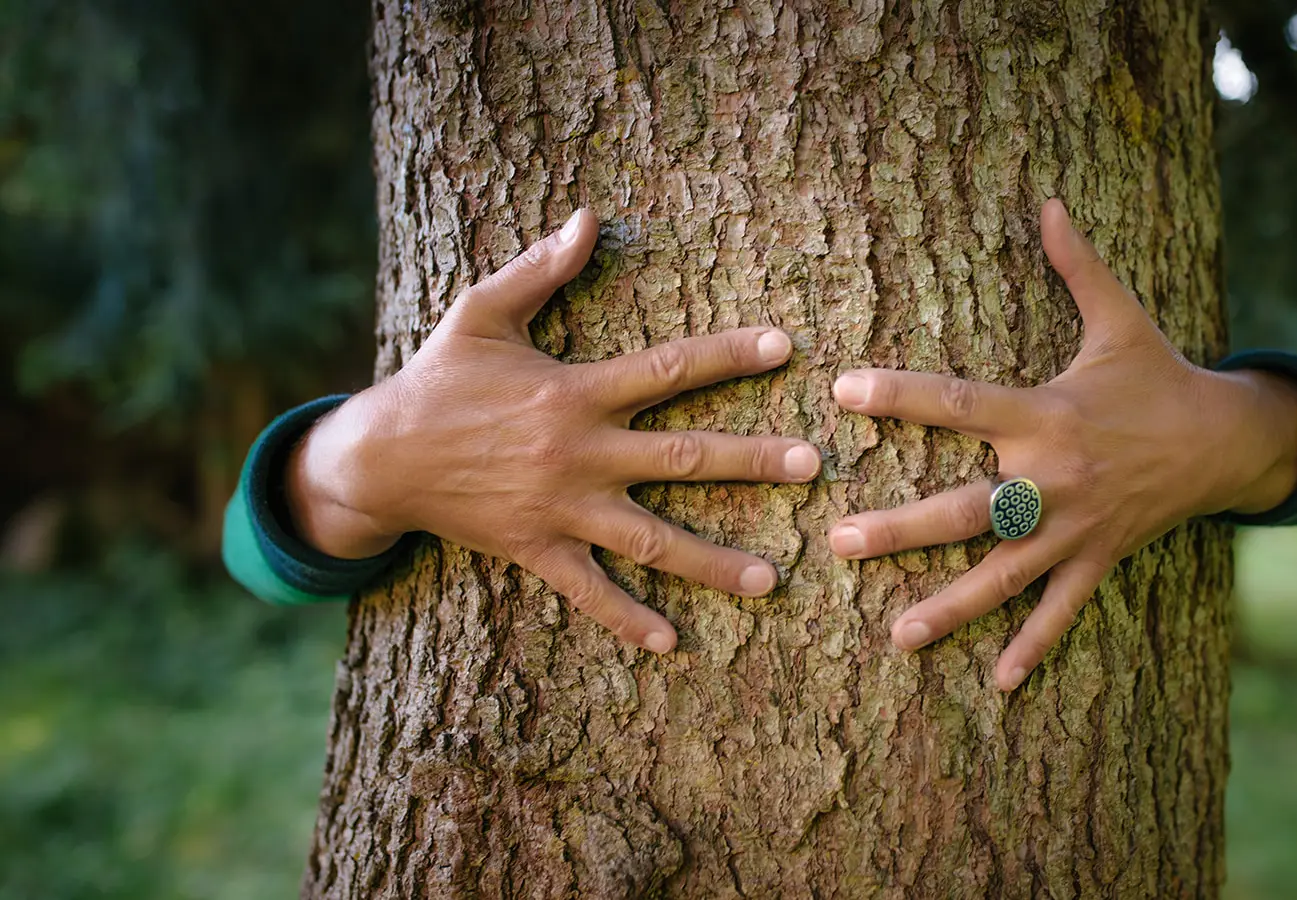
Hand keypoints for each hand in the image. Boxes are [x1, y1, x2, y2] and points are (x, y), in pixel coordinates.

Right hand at [284, 210, 820, 653]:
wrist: (377, 457)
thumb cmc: (437, 380)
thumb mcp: (481, 313)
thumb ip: (539, 269)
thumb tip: (589, 218)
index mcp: (574, 392)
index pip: (667, 369)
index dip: (728, 355)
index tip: (786, 345)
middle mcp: (578, 454)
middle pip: (681, 460)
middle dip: (751, 463)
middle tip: (812, 466)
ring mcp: (560, 509)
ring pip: (650, 540)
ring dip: (713, 561)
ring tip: (772, 579)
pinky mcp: (536, 550)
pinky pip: (589, 592)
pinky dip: (628, 619)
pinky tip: (672, 643)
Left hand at [828, 199, 1296, 690]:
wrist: (1226, 439)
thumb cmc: (1158, 374)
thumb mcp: (1120, 317)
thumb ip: (1077, 264)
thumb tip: (1048, 197)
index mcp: (1046, 413)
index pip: (959, 400)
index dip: (900, 394)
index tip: (843, 390)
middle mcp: (1055, 477)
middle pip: (969, 508)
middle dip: (903, 528)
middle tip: (839, 541)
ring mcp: (1076, 527)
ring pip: (1005, 573)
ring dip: (951, 606)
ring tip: (897, 637)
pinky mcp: (1098, 558)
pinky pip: (1063, 609)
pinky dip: (1034, 646)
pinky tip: (997, 682)